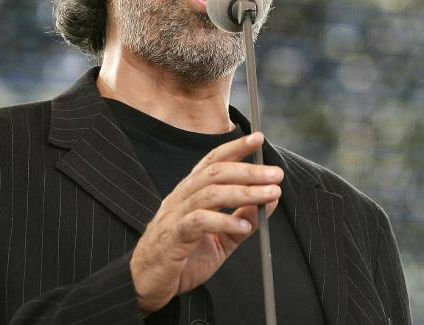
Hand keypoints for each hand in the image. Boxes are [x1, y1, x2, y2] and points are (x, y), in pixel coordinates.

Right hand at [129, 132, 282, 313]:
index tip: (258, 138)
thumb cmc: (183, 259)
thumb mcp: (222, 237)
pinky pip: (198, 222)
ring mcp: (175, 216)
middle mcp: (181, 197)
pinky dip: (224, 221)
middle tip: (276, 174)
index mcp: (191, 192)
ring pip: (210, 193)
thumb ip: (244, 217)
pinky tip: (243, 226)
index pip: (213, 161)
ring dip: (244, 192)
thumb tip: (271, 198)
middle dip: (249, 170)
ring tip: (269, 194)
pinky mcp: (172, 237)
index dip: (235, 147)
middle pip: (216, 173)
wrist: (146, 285)